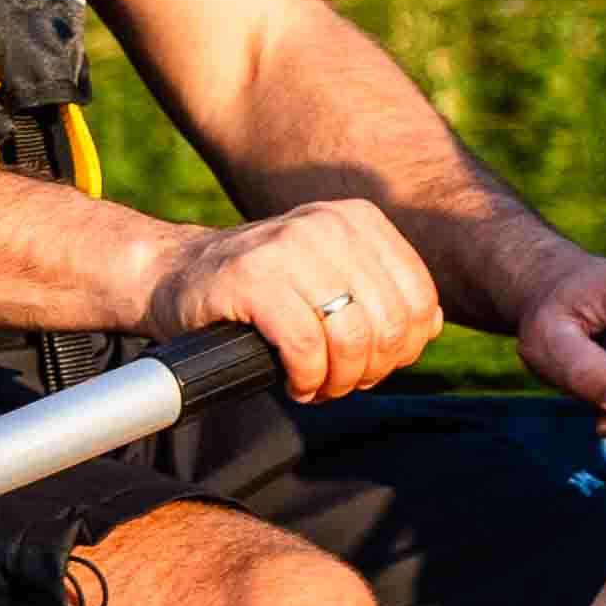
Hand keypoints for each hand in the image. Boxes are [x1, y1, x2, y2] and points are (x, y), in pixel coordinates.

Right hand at [149, 197, 442, 404]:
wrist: (175, 275)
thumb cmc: (261, 290)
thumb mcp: (330, 278)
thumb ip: (381, 296)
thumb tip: (429, 326)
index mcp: (357, 220)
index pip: (418, 298)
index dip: (403, 349)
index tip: (371, 366)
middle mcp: (328, 224)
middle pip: (389, 323)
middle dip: (371, 370)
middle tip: (341, 383)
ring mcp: (288, 247)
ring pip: (351, 336)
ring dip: (338, 380)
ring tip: (318, 385)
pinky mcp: (250, 279)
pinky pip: (305, 346)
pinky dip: (306, 378)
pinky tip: (294, 382)